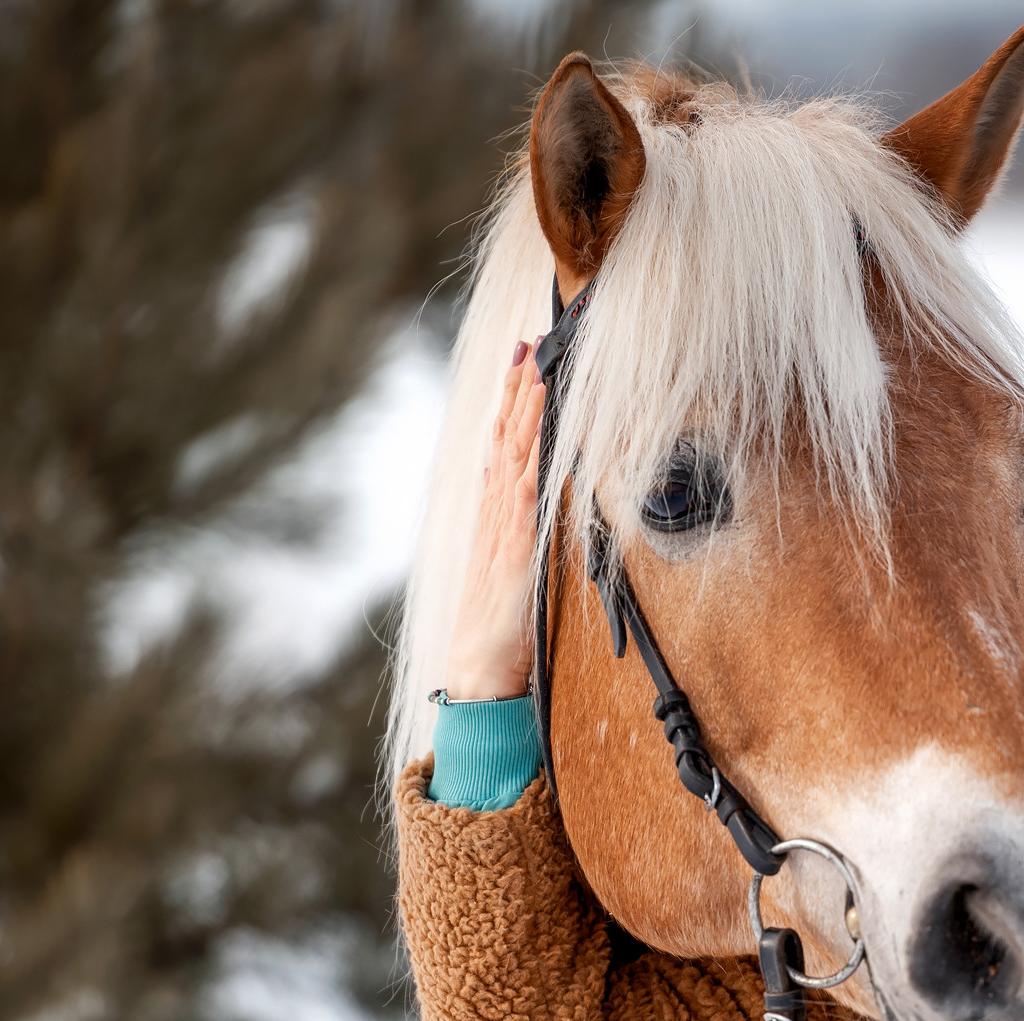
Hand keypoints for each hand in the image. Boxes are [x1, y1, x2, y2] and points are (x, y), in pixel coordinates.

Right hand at [444, 342, 547, 701]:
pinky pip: (521, 495)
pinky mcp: (513, 548)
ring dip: (523, 413)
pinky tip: (536, 433)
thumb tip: (541, 509)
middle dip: (516, 394)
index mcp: (496, 518)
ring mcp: (501, 528)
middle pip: (505, 441)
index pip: (505, 450)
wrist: (481, 670)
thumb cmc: (502, 630)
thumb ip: (526, 538)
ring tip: (532, 370)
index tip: (522, 369)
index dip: (513, 409)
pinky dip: (528, 458)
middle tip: (526, 347)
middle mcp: (495, 515)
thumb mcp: (517, 573)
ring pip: (513, 457)